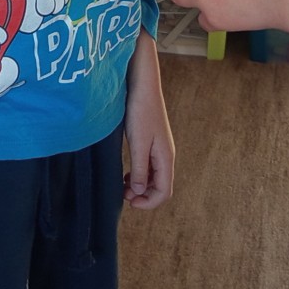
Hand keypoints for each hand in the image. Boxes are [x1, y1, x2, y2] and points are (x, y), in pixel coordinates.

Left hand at [123, 38, 173, 208]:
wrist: (143, 86)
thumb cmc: (141, 111)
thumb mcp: (138, 143)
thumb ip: (140, 169)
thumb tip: (139, 191)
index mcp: (166, 158)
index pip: (165, 192)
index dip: (149, 203)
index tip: (130, 202)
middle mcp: (165, 155)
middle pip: (160, 187)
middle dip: (144, 195)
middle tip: (123, 194)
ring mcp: (158, 149)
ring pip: (154, 177)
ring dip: (140, 186)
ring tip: (123, 186)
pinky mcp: (151, 141)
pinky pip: (148, 166)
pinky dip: (139, 174)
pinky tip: (127, 172)